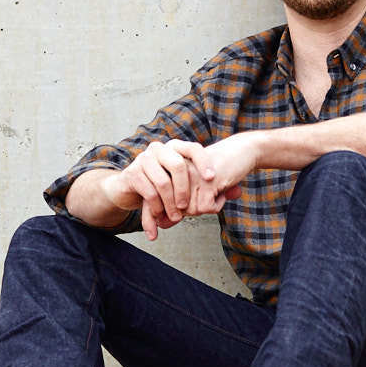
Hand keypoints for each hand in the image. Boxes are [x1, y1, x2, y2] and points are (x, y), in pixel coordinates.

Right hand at [103, 136, 257, 239]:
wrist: (127, 188)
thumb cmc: (162, 186)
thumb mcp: (185, 184)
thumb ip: (211, 187)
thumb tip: (237, 192)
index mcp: (174, 147)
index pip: (193, 148)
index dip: (204, 162)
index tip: (212, 179)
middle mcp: (158, 149)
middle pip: (179, 165)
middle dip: (185, 190)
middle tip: (186, 208)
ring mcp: (144, 160)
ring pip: (163, 182)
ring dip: (170, 204)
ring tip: (175, 218)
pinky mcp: (132, 174)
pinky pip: (148, 192)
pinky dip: (156, 208)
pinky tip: (159, 219)